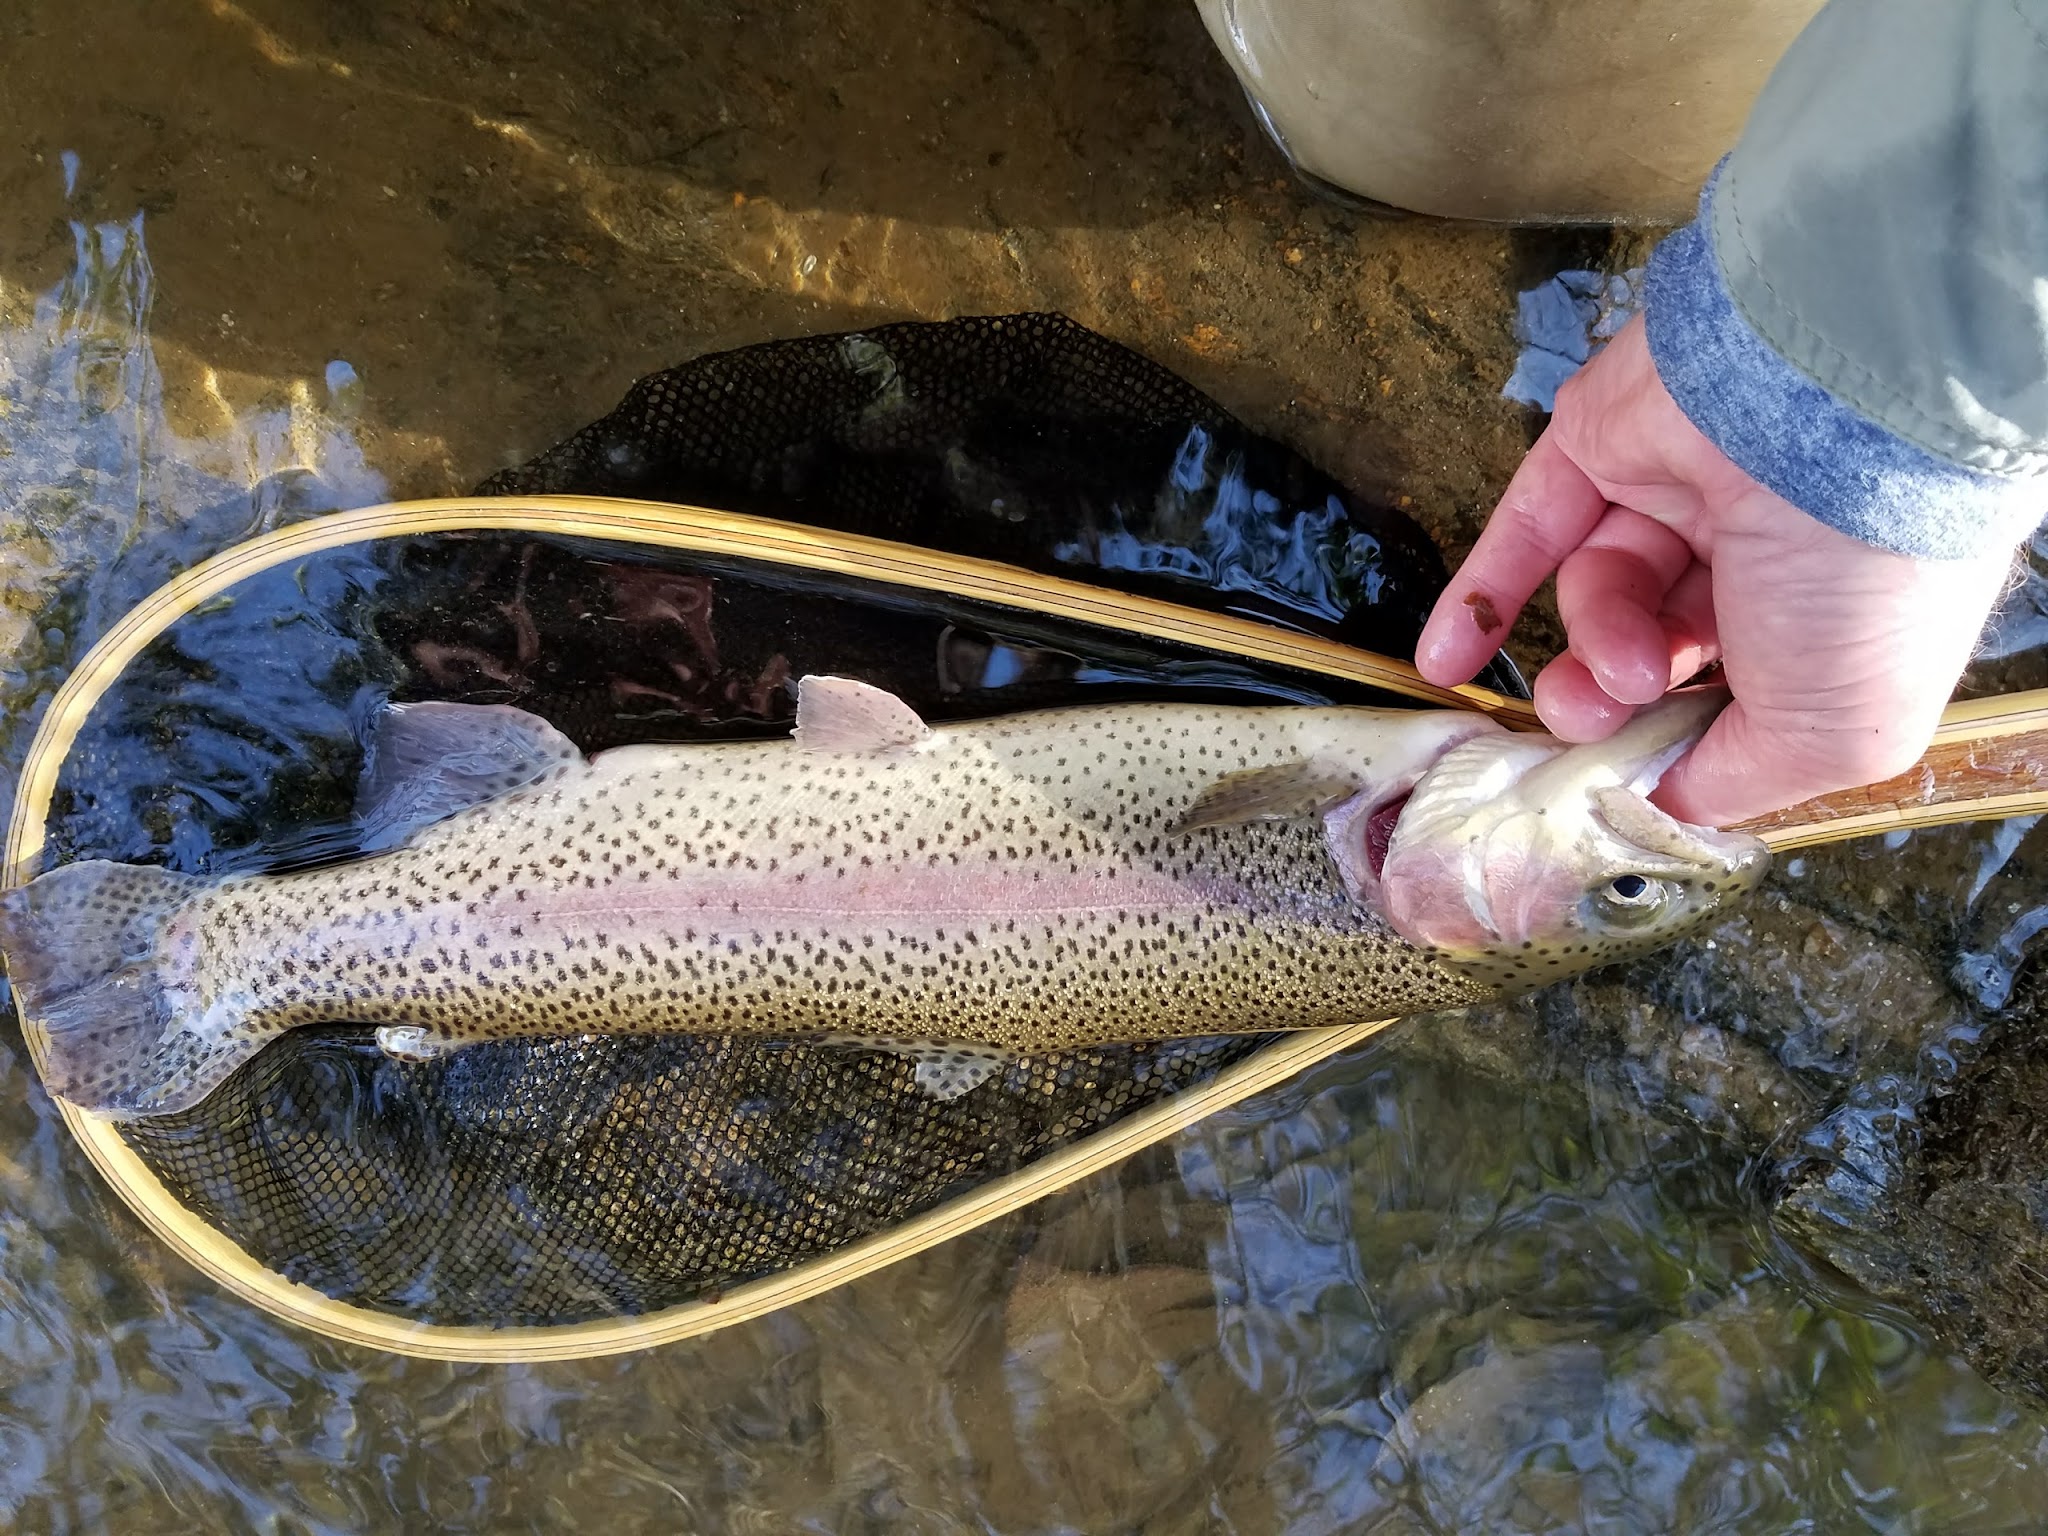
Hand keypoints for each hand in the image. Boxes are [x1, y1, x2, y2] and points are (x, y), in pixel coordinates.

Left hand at [1414, 315, 2016, 827]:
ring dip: (1589, 646)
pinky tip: (1441, 668)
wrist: (1836, 410)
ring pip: (1601, 593)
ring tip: (1608, 668)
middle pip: (1656, 653)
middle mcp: (1765, 555)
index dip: (1679, 742)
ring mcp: (1683, 493)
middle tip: (1601, 717)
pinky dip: (1479, 600)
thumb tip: (1653, 806)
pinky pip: (1528, 529)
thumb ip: (1733, 783)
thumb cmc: (1861, 586)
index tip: (1634, 784)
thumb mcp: (1831, 735)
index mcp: (1839, 621)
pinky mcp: (1605, 442)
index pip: (1739, 700)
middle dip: (1616, 703)